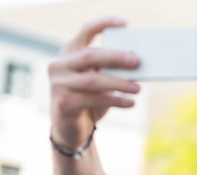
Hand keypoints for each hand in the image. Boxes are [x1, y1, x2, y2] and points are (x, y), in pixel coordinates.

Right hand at [48, 17, 140, 148]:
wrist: (72, 129)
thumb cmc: (89, 101)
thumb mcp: (100, 82)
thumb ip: (110, 71)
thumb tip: (136, 63)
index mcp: (70, 53)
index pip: (85, 31)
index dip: (104, 24)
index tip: (125, 23)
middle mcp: (59, 65)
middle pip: (90, 56)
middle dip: (116, 58)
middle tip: (137, 61)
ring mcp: (58, 84)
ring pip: (93, 80)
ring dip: (119, 83)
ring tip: (138, 88)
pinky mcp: (63, 103)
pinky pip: (93, 99)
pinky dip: (115, 100)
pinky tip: (130, 103)